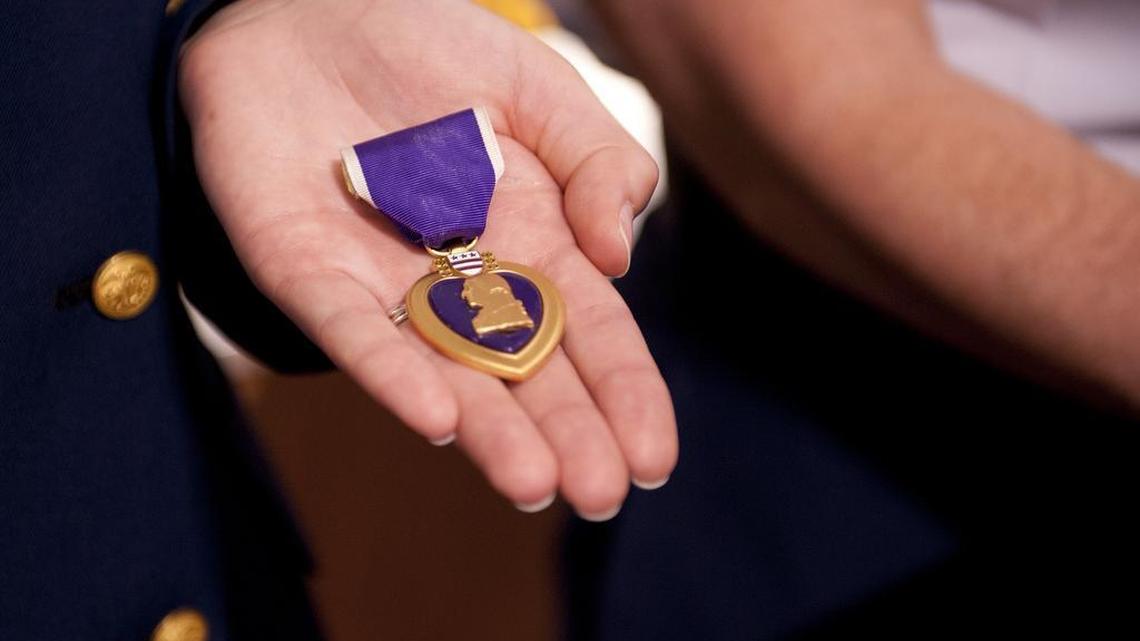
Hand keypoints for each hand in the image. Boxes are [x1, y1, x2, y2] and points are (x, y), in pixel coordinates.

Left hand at [179, 0, 675, 517]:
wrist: (305, 6)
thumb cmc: (427, 42)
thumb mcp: (539, 91)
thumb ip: (600, 162)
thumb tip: (621, 258)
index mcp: (529, 238)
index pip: (588, 329)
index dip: (622, 390)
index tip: (654, 456)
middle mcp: (461, 277)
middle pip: (522, 367)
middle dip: (566, 431)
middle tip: (601, 494)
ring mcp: (382, 281)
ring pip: (442, 368)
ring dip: (489, 429)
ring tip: (535, 482)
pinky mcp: (304, 268)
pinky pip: (349, 327)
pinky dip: (391, 371)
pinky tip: (438, 418)